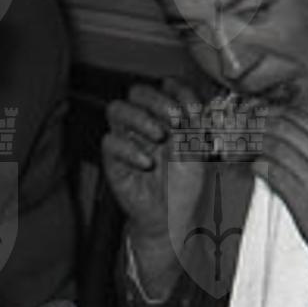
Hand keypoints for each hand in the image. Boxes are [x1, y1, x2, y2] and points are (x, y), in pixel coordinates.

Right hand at [101, 80, 207, 289]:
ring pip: (117, 110)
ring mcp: (128, 139)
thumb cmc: (185, 186)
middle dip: (157, 100)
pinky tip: (147, 162)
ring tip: (159, 137)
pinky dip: (129, 149)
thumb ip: (194, 126)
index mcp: (167, 119)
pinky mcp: (114, 159)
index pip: (165, 88)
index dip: (178, 90)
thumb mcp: (198, 152)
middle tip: (175, 118)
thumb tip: (190, 102)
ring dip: (140, 119)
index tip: (193, 106)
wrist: (173, 218)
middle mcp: (146, 124)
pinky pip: (109, 142)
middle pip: (137, 92)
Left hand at [252, 108, 307, 275]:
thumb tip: (278, 134)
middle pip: (281, 126)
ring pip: (273, 146)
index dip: (268, 113)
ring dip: (251, 145)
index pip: (296, 116)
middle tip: (238, 130)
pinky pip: (271, 171)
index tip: (252, 116)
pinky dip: (257, 166)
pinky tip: (253, 167)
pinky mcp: (303, 197)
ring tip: (239, 148)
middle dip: (254, 125)